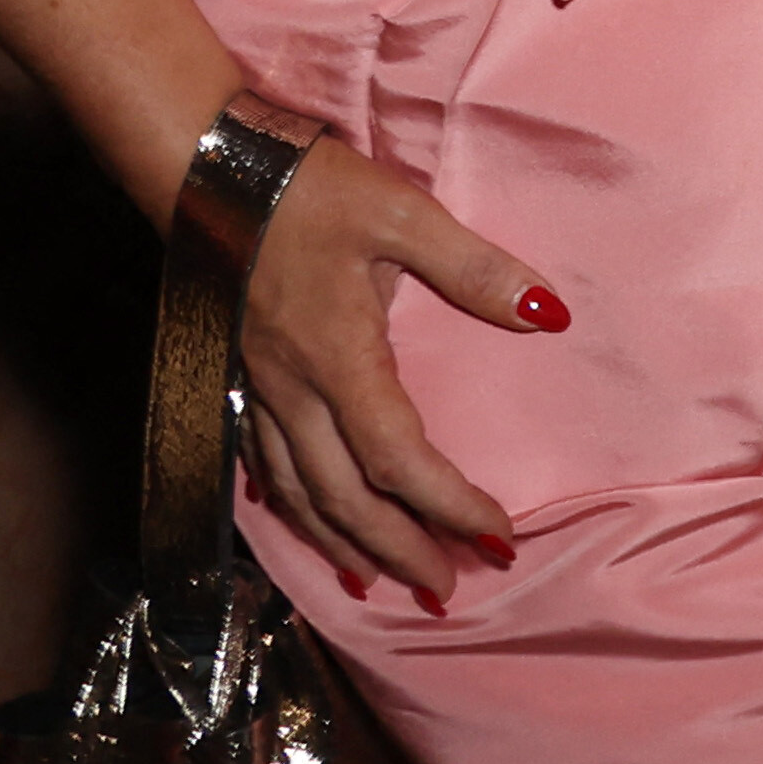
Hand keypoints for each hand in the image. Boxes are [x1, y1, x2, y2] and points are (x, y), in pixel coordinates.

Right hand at [234, 130, 565, 608]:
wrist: (213, 174)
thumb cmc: (313, 191)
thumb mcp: (406, 215)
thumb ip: (477, 269)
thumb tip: (549, 314)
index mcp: (339, 358)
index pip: (397, 458)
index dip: (447, 505)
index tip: (496, 535)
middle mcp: (291, 391)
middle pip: (343, 497)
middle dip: (398, 549)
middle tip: (446, 588)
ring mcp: (258, 391)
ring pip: (296, 494)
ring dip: (343, 543)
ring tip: (385, 580)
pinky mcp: (238, 381)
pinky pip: (264, 468)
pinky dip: (293, 511)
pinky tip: (312, 527)